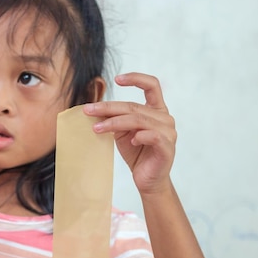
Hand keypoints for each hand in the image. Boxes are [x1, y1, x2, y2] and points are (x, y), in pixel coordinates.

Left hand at [83, 73, 175, 194]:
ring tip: (96, 127)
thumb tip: (94, 107)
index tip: (117, 79)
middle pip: (134, 106)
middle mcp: (165, 118)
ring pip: (138, 120)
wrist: (147, 179)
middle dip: (108, 107)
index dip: (136, 78)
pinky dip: (139, 136)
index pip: (152, 85)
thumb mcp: (122, 132)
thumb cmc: (136, 153)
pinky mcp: (167, 147)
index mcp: (157, 110)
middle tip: (88, 110)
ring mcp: (168, 132)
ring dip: (114, 122)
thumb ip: (115, 118)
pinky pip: (152, 136)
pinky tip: (130, 141)